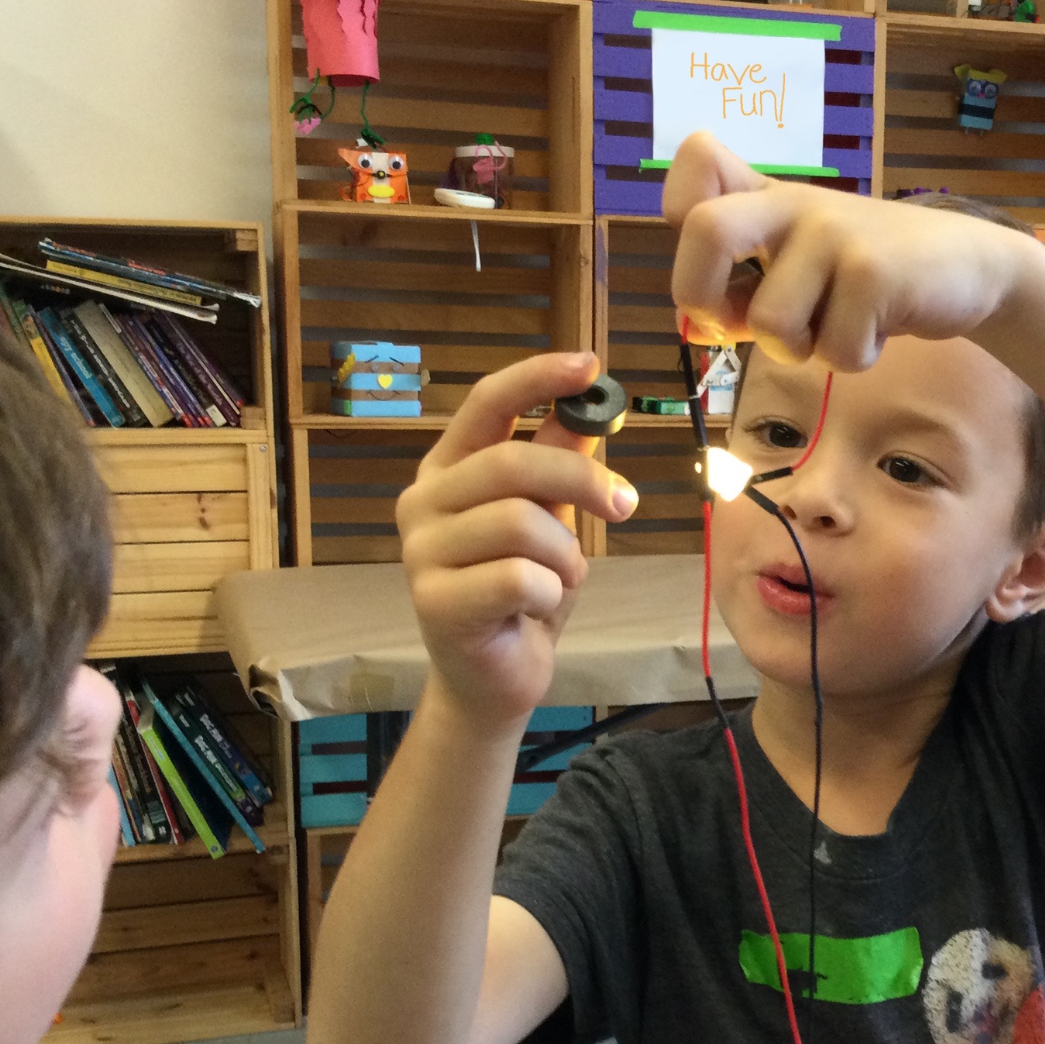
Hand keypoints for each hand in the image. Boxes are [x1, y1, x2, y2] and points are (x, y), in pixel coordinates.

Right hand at [396, 353, 638, 724]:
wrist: (493, 678)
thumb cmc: (521, 594)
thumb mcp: (551, 519)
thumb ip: (558, 462)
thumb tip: (588, 408)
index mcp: (447, 469)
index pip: (486, 404)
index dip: (537, 378)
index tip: (590, 365)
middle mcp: (422, 502)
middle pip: (512, 463)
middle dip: (582, 479)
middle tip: (624, 503)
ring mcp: (420, 552)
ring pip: (521, 524)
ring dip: (565, 555)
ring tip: (561, 579)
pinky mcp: (434, 602)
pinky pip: (520, 577)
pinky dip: (550, 594)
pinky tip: (535, 611)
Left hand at [663, 131, 1041, 368]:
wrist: (968, 268)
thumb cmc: (869, 276)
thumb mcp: (802, 265)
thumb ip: (745, 285)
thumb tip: (697, 326)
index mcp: (768, 198)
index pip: (697, 166)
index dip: (679, 217)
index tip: (716, 268)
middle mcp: (794, 204)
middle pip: (705, 229)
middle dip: (701, 297)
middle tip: (736, 327)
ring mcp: (834, 234)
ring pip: (770, 322)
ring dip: (801, 350)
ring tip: (839, 325)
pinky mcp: (873, 271)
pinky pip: (832, 351)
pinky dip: (853, 359)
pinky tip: (878, 328)